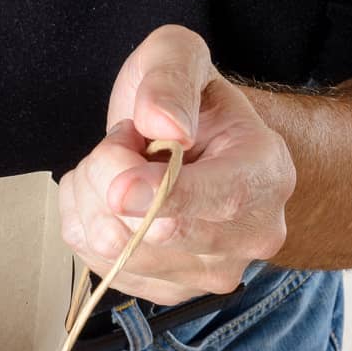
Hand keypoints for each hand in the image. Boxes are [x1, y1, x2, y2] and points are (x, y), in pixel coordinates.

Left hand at [59, 25, 295, 304]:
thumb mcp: (181, 58)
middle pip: (150, 231)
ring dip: (92, 197)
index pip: (213, 200)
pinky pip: (96, 264)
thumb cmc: (192, 103)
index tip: (117, 187)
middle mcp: (249, 236)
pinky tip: (111, 198)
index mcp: (266, 176)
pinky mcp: (168, 292)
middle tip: (125, 140)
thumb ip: (170, 79)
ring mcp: (209, 274)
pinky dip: (85, 223)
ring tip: (122, 167)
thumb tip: (166, 128)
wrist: (202, 147)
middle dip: (108, 175)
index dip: (157, 196)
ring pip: (114, 249)